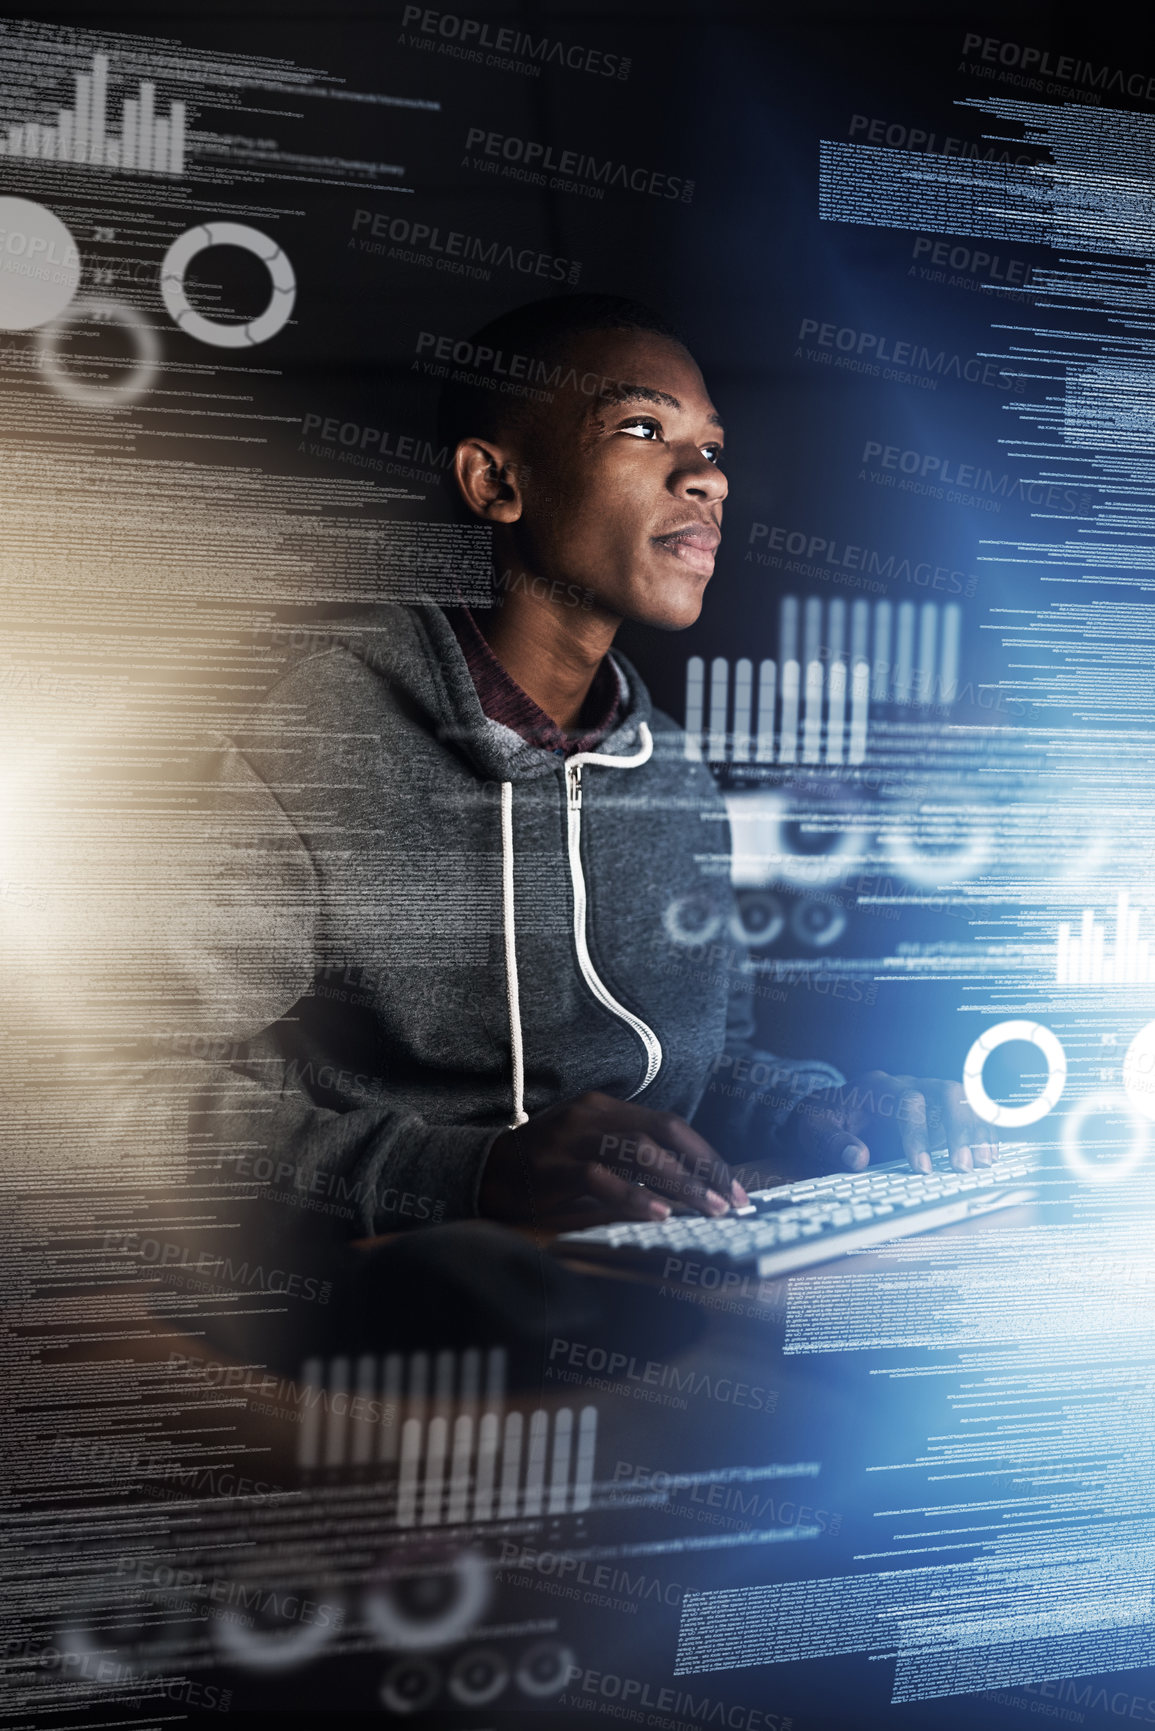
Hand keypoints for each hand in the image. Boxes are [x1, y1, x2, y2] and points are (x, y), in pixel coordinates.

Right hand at [479, 1091, 747, 1229]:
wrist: (483, 1170)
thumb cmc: (546, 1166)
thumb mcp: (591, 1148)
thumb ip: (631, 1156)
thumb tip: (689, 1186)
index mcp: (606, 1107)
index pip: (670, 1123)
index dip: (706, 1156)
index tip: (733, 1186)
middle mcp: (593, 1114)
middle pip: (664, 1132)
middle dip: (704, 1168)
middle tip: (731, 1201)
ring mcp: (573, 1139)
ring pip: (640, 1152)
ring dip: (681, 1182)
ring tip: (707, 1208)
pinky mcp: (555, 1167)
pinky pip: (602, 1179)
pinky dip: (635, 1197)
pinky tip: (659, 1214)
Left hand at [776, 1072, 998, 1176]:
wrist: (830, 1109)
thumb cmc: (825, 1118)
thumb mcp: (815, 1128)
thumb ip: (832, 1142)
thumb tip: (857, 1157)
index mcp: (878, 1086)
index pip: (906, 1101)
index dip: (918, 1133)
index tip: (922, 1167)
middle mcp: (909, 1085)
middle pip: (944, 1092)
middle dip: (958, 1127)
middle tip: (962, 1166)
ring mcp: (927, 1097)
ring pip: (963, 1101)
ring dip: (976, 1131)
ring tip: (984, 1163)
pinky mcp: (938, 1113)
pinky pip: (967, 1115)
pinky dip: (981, 1133)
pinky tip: (989, 1156)